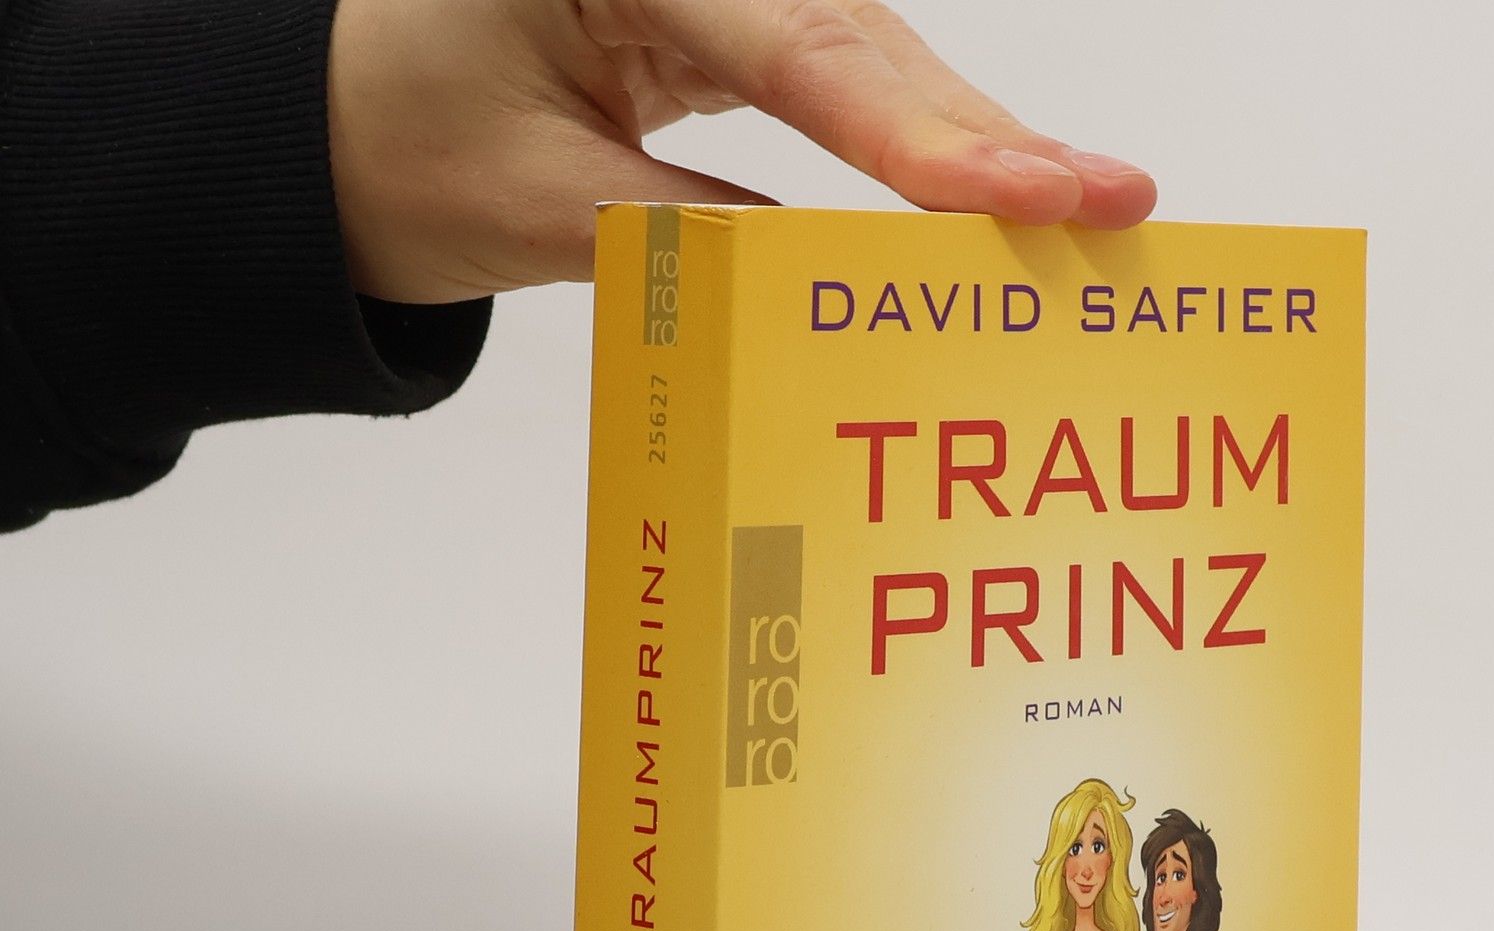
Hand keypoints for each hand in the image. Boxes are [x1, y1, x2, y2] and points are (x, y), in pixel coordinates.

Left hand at [329, 0, 1158, 301]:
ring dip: (975, 145)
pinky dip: (918, 149)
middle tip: (1114, 199)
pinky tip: (999, 196)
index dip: (921, 137)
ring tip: (1087, 206)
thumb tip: (830, 288)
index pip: (802, 52)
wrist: (329, 123)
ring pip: (872, 59)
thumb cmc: (400, 143)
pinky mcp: (728, 30)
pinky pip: (844, 85)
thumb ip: (686, 241)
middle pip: (866, 41)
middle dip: (986, 136)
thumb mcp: (534, 207)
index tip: (1025, 195)